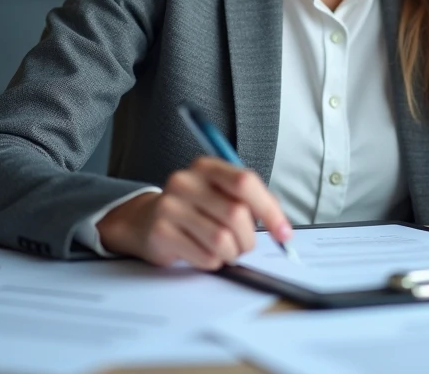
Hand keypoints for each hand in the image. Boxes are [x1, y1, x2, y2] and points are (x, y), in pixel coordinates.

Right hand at [97, 157, 293, 269]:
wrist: (145, 221)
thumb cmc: (195, 209)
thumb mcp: (221, 196)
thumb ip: (252, 204)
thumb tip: (282, 230)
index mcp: (206, 167)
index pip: (245, 182)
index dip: (269, 210)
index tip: (284, 233)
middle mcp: (186, 181)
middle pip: (236, 214)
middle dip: (248, 239)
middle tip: (244, 246)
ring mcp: (170, 206)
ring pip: (221, 239)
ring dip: (231, 253)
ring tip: (224, 250)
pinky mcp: (161, 232)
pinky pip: (204, 256)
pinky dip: (213, 261)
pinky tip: (202, 253)